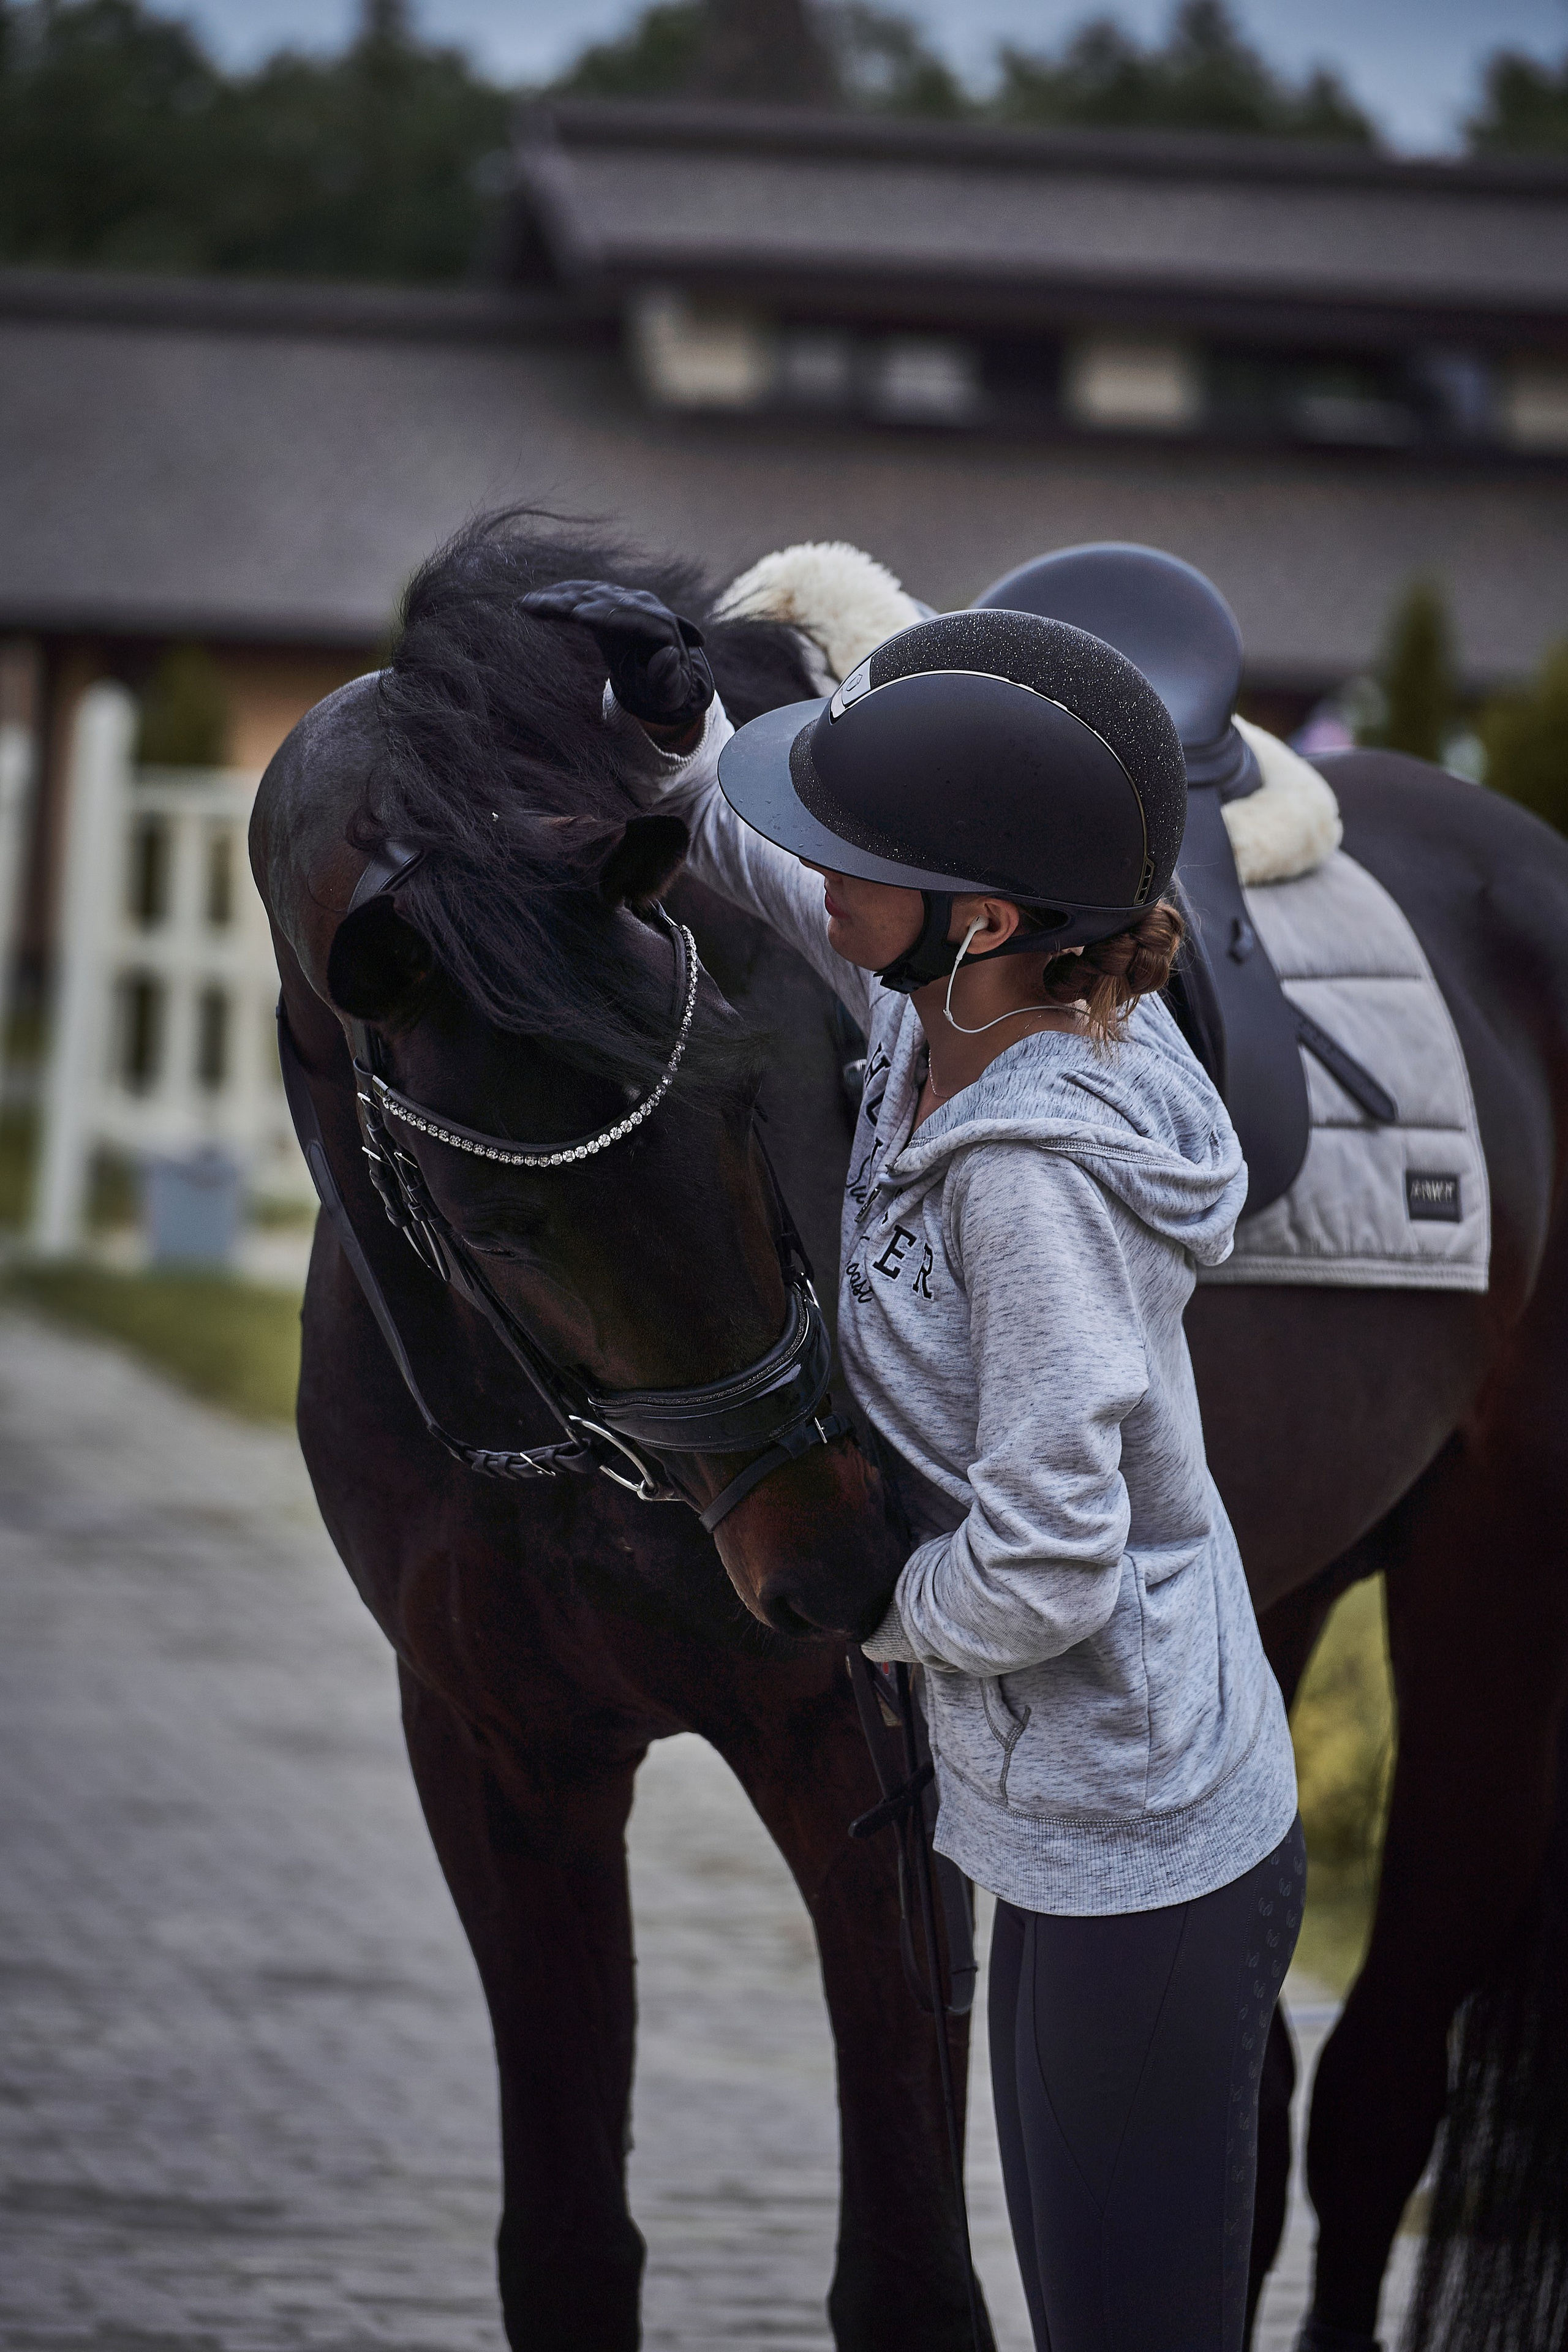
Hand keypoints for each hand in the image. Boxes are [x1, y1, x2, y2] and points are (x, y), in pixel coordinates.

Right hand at [520, 582, 714, 730]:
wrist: (666, 673)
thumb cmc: (665, 689)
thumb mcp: (670, 692)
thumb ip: (669, 679)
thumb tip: (669, 654)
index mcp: (661, 626)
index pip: (630, 617)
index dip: (604, 615)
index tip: (578, 614)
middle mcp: (643, 604)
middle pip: (603, 599)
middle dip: (570, 601)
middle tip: (537, 604)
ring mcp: (625, 599)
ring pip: (588, 593)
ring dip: (556, 597)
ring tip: (527, 603)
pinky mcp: (609, 599)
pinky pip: (580, 594)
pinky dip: (556, 596)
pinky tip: (532, 601)